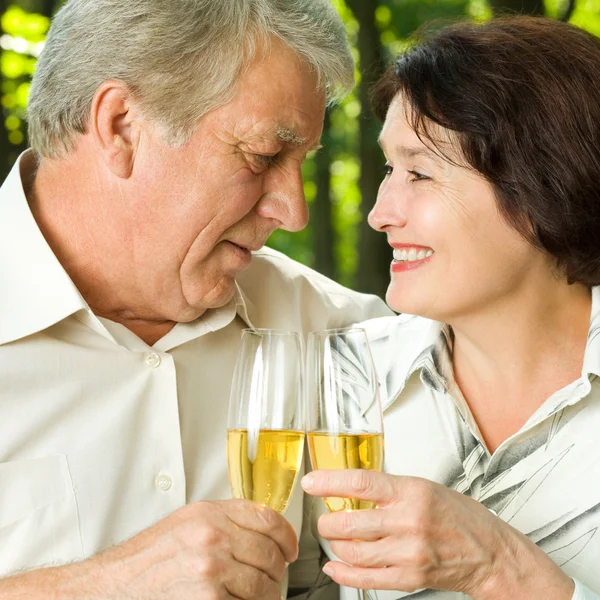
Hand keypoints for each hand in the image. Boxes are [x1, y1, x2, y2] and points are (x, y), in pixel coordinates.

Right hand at [92, 499, 296, 598]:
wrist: (113, 587)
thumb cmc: (148, 558)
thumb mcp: (187, 523)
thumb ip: (225, 522)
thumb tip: (263, 531)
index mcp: (210, 514)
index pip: (267, 518)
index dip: (287, 536)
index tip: (290, 549)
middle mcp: (212, 537)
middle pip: (270, 554)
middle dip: (278, 570)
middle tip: (275, 578)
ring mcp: (210, 570)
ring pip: (264, 585)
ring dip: (267, 595)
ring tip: (259, 596)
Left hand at [302, 470, 573, 599]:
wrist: (489, 552)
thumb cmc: (457, 516)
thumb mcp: (424, 488)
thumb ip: (388, 490)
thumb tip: (349, 488)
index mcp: (412, 492)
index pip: (361, 483)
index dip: (330, 482)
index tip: (311, 482)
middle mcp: (409, 522)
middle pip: (350, 522)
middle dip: (327, 522)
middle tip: (324, 519)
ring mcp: (409, 553)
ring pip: (353, 551)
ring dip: (335, 546)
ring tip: (334, 539)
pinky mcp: (409, 578)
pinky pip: (366, 578)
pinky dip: (343, 573)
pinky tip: (336, 566)